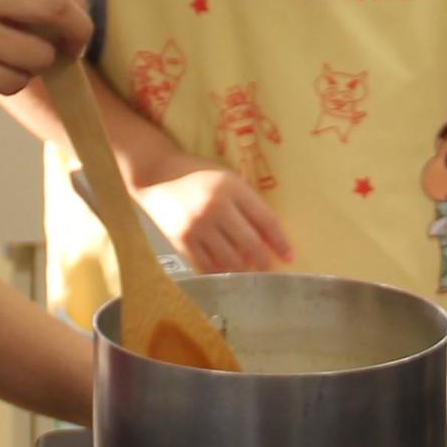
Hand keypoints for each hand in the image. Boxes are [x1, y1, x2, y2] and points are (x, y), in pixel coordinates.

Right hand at [0, 0, 89, 97]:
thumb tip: (52, 2)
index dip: (76, 0)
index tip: (75, 16)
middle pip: (58, 9)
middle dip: (79, 32)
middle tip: (75, 49)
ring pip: (38, 54)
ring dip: (39, 64)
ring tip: (17, 62)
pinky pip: (13, 81)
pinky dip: (14, 82)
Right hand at [137, 161, 291, 274]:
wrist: (156, 175)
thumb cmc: (198, 175)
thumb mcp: (227, 180)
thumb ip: (248, 205)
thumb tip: (268, 239)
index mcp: (231, 187)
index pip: (265, 220)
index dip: (280, 242)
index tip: (290, 257)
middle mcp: (215, 207)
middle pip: (250, 243)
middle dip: (263, 260)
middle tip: (268, 268)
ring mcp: (197, 226)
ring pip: (230, 259)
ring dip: (243, 269)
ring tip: (248, 270)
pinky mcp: (182, 240)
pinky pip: (207, 265)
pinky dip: (220, 271)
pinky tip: (226, 270)